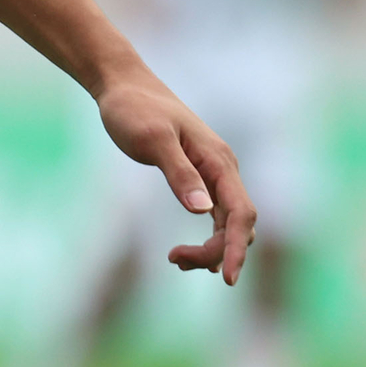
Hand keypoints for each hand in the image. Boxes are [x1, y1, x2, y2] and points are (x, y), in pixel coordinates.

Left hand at [98, 74, 257, 283]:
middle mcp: (223, 169)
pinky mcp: (200, 177)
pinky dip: (207, 238)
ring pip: (229, 223)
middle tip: (173, 258)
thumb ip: (179, 174)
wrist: (124, 87)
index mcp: (218, 161)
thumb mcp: (152, 141)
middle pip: (238, 224)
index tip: (227, 279)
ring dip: (211, 248)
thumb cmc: (134, 110)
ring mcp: (214, 173)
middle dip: (216, 251)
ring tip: (174, 258)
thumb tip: (203, 211)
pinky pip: (216, 216)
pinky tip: (186, 252)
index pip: (241, 213)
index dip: (237, 248)